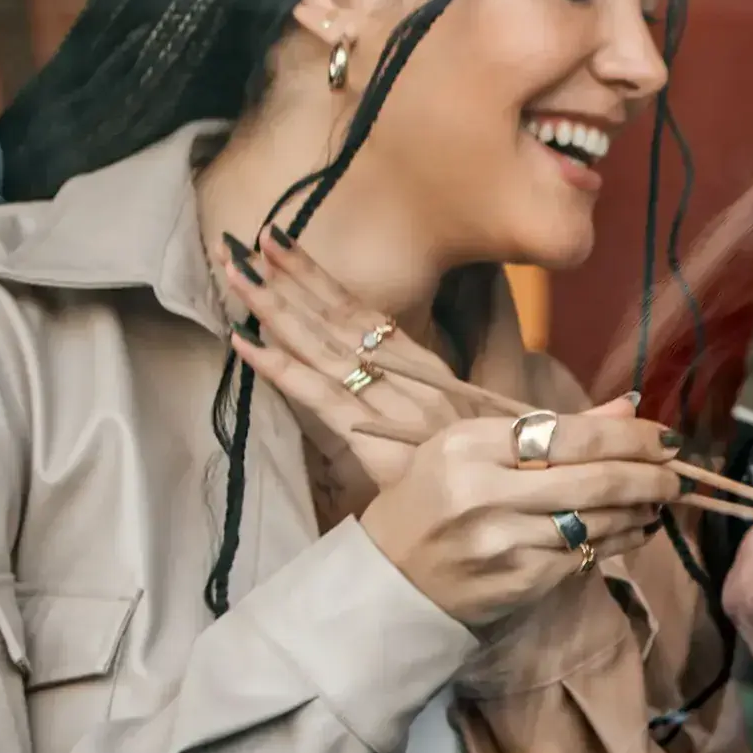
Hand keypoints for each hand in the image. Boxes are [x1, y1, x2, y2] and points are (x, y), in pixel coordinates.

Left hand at [218, 229, 506, 492]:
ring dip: (276, 309)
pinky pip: (320, 399)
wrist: (516, 512)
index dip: (321, 278)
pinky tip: (244, 341)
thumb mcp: (470, 422)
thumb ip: (431, 395)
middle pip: (341, 321)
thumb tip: (384, 368)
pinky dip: (280, 369)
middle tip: (244, 240)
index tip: (282, 244)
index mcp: (432, 370)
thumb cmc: (493, 472)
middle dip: (291, 278)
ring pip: (324, 350)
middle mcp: (412, 379)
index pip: (367, 315)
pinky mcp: (376, 444)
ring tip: (235, 273)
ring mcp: (394, 408)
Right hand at [359, 412, 682, 629]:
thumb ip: (551, 428)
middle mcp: (485, 491)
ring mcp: (504, 541)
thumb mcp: (474, 449)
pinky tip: (637, 528)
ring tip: (661, 498)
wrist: (390, 581)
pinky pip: (588, 555)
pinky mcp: (521, 581)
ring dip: (643, 508)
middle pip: (594, 477)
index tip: (666, 437)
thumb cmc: (433, 500)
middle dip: (651, 474)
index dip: (628, 435)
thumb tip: (627, 407)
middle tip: (680, 473)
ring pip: (598, 520)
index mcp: (469, 445)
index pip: (569, 433)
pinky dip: (622, 539)